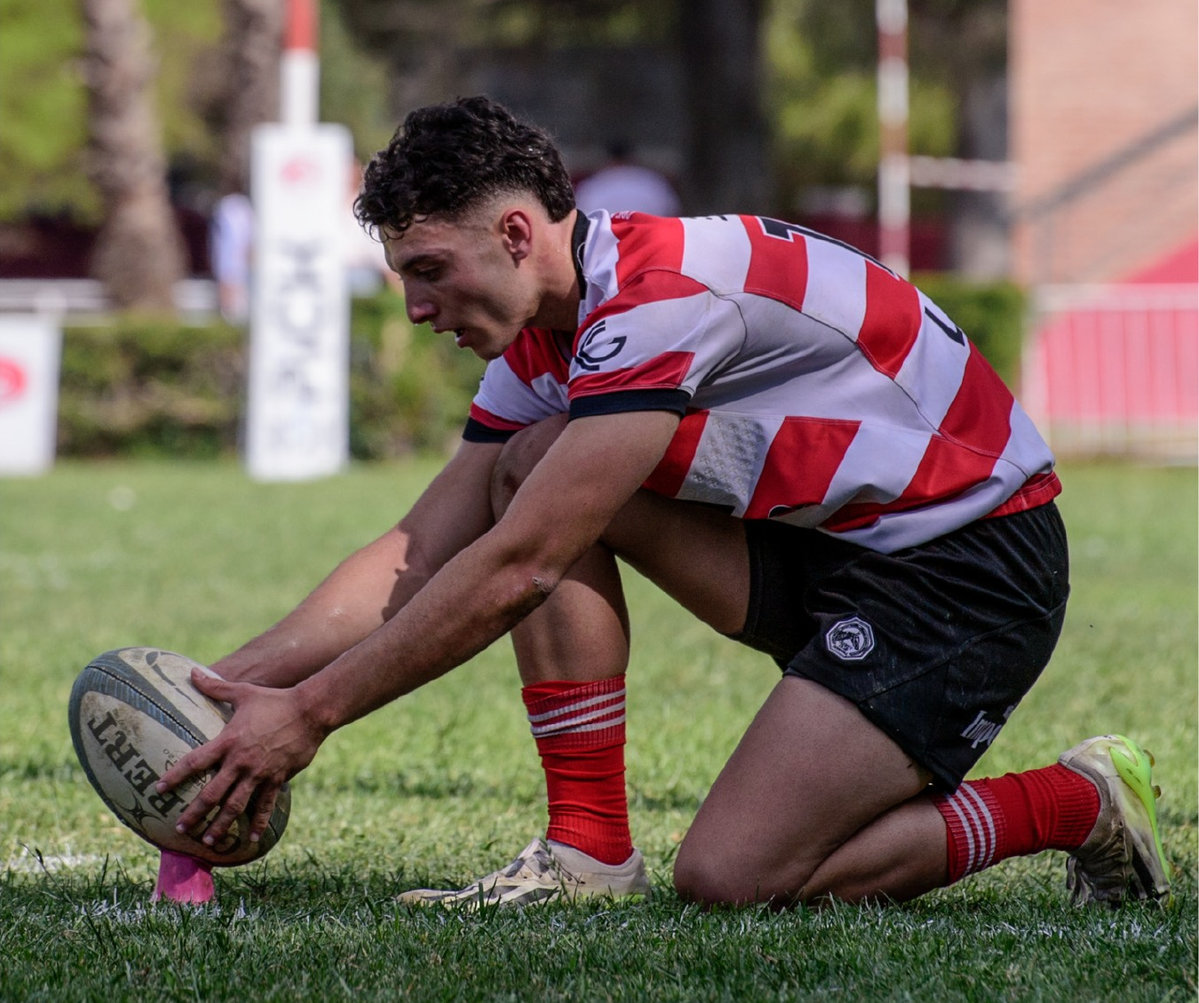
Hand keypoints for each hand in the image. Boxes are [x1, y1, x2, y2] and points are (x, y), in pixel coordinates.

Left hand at [156, 669, 326, 847]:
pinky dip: (258, 824)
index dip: (175, 776)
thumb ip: (216, 687)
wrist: (310, 711)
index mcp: (228, 741)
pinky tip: (252, 839)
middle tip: (180, 828)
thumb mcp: (244, 691)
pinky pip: (265, 806)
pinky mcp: (277, 779)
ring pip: (235, 806)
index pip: (195, 762)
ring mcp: (259, 773)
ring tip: (208, 841)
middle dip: (195, 813)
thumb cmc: (274, 700)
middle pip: (212, 793)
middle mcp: (240, 762)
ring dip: (221, 825)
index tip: (158, 789)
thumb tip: (192, 672)